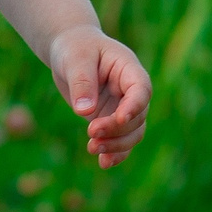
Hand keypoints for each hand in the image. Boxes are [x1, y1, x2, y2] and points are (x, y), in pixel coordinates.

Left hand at [48, 25, 150, 167]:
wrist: (70, 50)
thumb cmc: (75, 48)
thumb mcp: (76, 59)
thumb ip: (82, 82)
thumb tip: (85, 112)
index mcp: (128, 69)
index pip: (141, 89)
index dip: (134, 106)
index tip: (120, 119)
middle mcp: (130, 90)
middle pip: (137, 116)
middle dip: (116, 130)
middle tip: (91, 134)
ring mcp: (122, 106)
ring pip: (132, 132)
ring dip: (116, 145)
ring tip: (91, 148)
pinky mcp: (111, 119)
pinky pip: (120, 140)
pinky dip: (115, 153)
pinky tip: (103, 163)